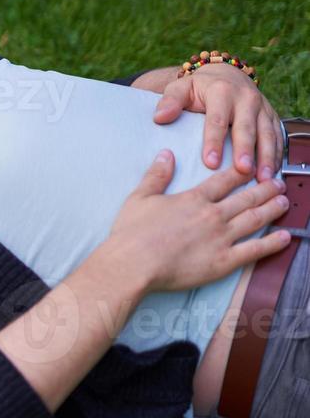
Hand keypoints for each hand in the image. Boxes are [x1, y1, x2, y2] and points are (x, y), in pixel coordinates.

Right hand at [104, 148, 290, 293]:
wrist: (134, 263)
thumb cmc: (132, 232)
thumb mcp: (140, 197)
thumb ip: (156, 175)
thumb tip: (166, 154)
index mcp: (193, 199)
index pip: (224, 180)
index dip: (241, 173)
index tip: (253, 167)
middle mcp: (213, 215)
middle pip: (246, 198)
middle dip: (265, 189)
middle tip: (279, 183)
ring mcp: (221, 238)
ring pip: (255, 220)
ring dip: (272, 209)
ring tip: (285, 202)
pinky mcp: (224, 261)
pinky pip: (255, 250)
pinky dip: (272, 243)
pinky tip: (285, 237)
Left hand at [152, 64, 281, 180]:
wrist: (225, 74)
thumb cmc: (198, 87)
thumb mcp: (180, 88)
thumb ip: (170, 101)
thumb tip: (159, 117)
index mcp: (221, 91)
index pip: (217, 120)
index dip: (214, 142)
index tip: (210, 162)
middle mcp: (246, 98)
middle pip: (246, 128)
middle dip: (245, 150)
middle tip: (242, 171)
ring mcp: (262, 108)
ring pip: (267, 133)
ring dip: (266, 156)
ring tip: (263, 178)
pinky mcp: (272, 116)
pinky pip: (278, 136)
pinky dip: (277, 154)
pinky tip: (272, 172)